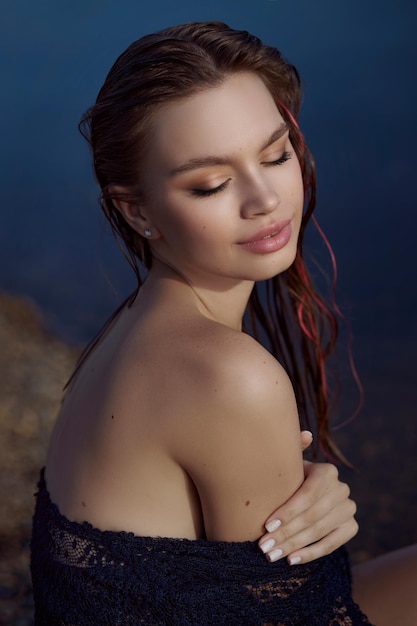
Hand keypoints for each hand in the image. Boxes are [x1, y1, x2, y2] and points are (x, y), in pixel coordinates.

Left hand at [258, 431, 357, 563]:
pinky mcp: (351, 527)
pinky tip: (291, 560)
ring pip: (319, 531)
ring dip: (293, 545)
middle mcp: (342, 489)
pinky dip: (310, 553)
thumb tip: (306, 435)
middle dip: (285, 533)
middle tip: (264, 546)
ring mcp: (349, 509)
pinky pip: (331, 544)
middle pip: (312, 516)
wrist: (304, 491)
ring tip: (272, 555)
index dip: (288, 512)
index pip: (307, 495)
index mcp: (327, 471)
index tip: (266, 525)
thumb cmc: (289, 476)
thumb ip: (292, 448)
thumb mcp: (288, 463)